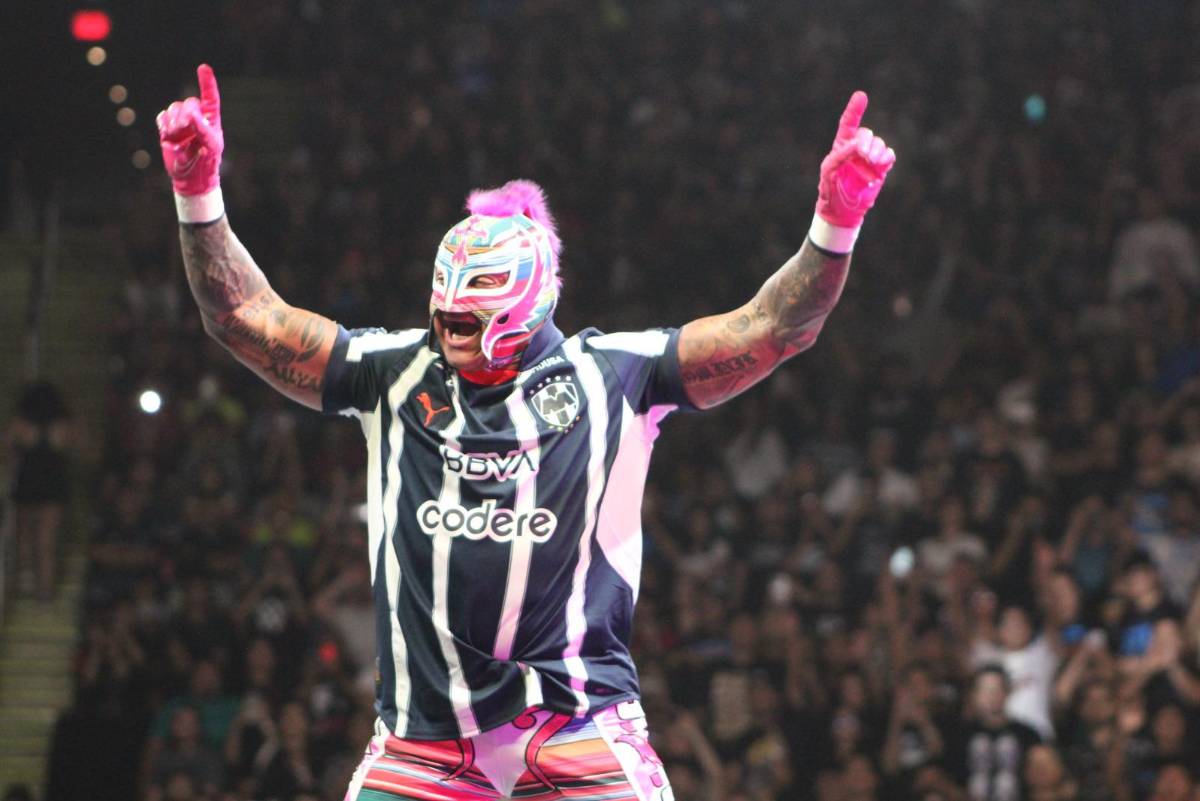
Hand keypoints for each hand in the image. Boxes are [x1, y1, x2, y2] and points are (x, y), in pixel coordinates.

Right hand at [157, 64, 223, 195]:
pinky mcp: (167, 127)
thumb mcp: (210, 147)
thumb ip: (202, 129)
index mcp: (211, 119)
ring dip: (174, 125)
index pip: (210, 97)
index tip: (203, 67)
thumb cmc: (207, 162)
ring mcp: (180, 121)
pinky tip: (169, 138)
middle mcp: (196, 117)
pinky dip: (164, 127)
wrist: (191, 177)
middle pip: (187, 103)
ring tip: (179, 141)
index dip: (207, 82)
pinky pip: (162, 117)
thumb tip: (191, 114)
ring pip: (173, 109)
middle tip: (185, 133)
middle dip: (184, 118)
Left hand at [815, 91, 895, 229]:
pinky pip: (889, 155)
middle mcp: (856, 148)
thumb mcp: (829, 171)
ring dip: (877, 151)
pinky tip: (881, 166)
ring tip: (872, 164)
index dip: (855, 109)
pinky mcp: (881, 168)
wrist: (842, 211)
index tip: (861, 96)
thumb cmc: (830, 190)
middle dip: (866, 142)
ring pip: (879, 144)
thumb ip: (840, 155)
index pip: (848, 123)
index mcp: (841, 146)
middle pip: (866, 134)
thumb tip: (857, 144)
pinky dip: (887, 158)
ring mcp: (870, 158)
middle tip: (864, 155)